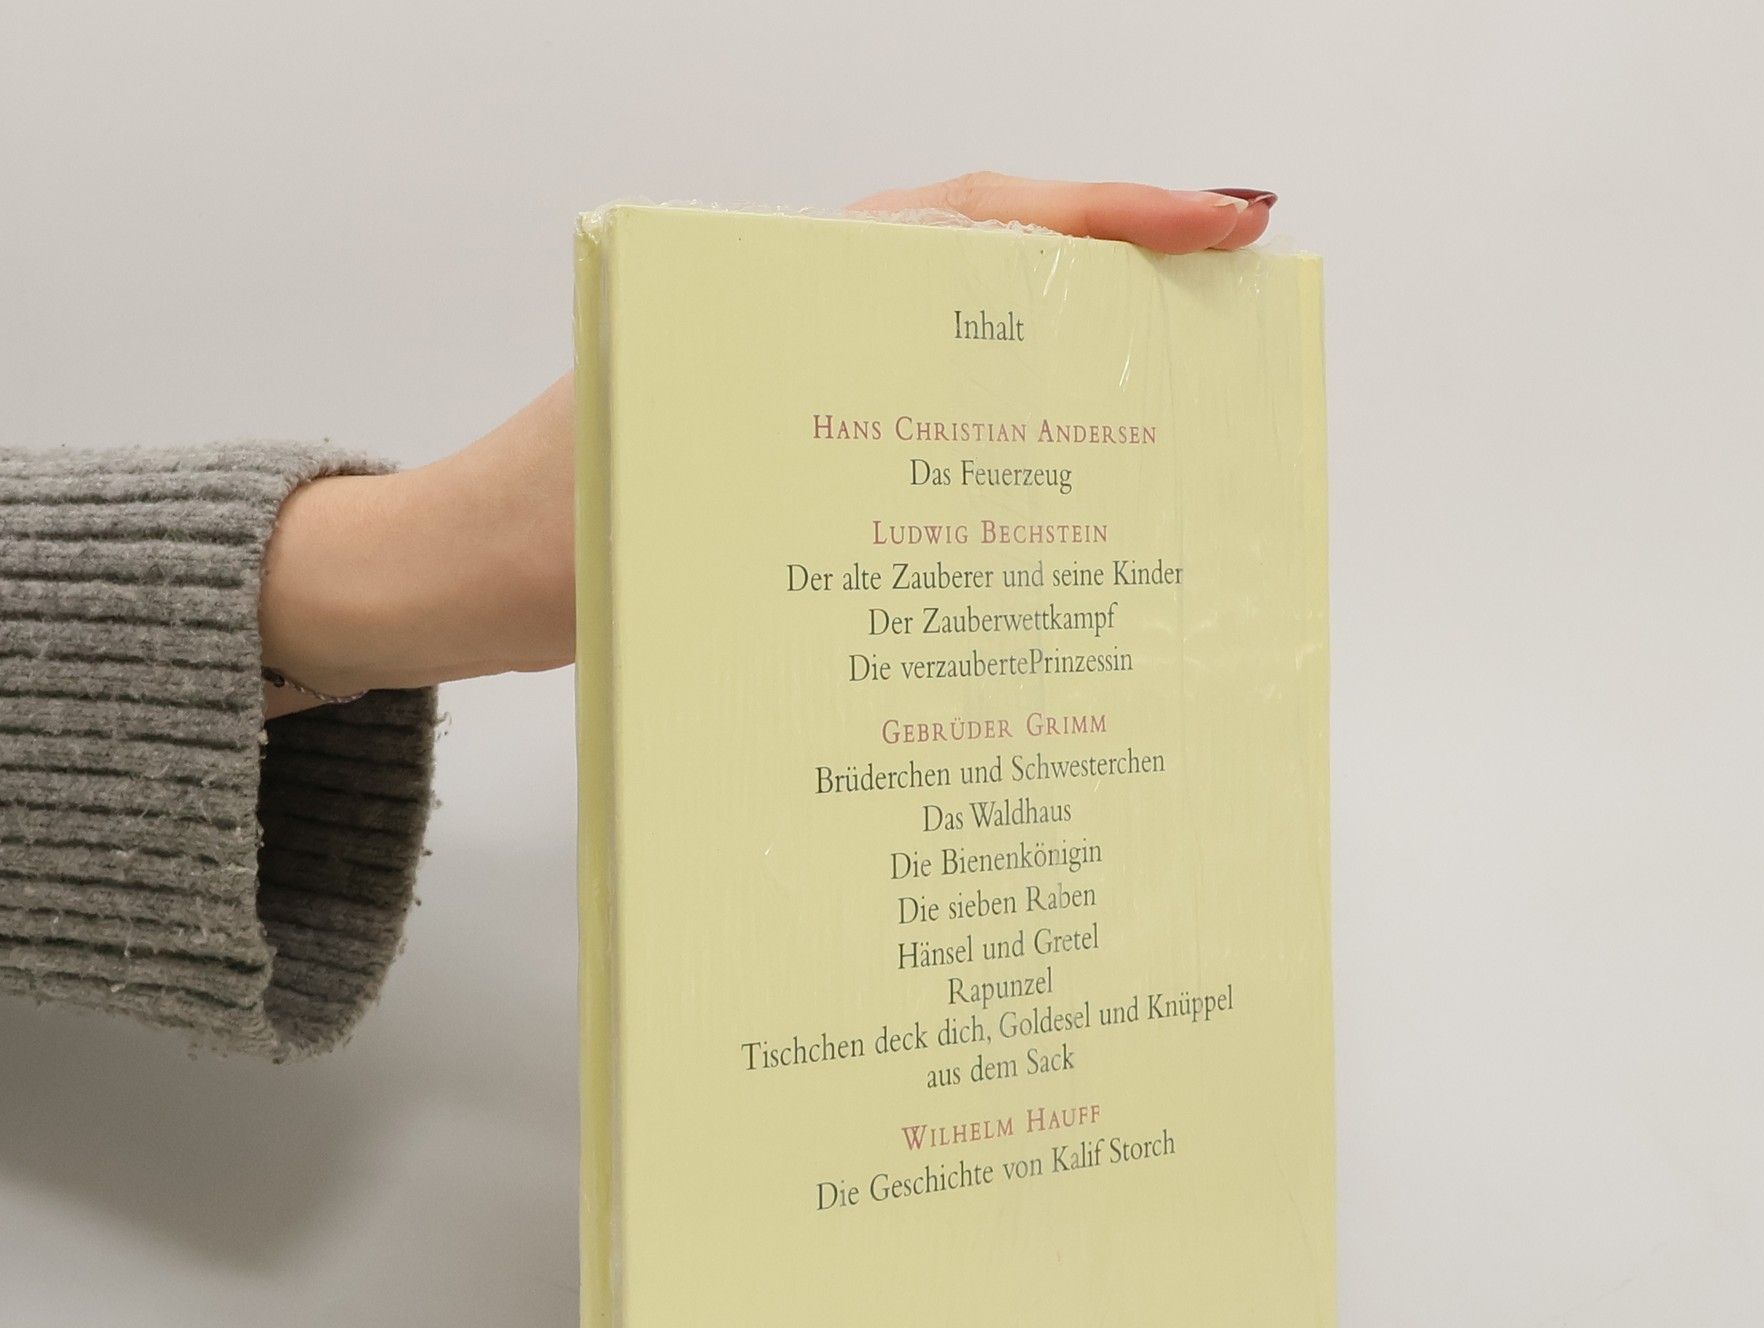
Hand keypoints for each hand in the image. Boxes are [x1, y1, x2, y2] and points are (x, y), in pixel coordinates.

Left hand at [258, 175, 1275, 713]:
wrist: (445, 582)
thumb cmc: (529, 538)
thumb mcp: (667, 487)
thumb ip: (798, 463)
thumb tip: (965, 489)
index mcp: (778, 289)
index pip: (971, 225)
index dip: (1108, 218)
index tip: (1225, 220)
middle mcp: (802, 320)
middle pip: (994, 279)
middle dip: (1121, 291)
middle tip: (1229, 333)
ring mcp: (801, 389)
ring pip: (966, 360)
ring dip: (1066, 379)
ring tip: (1173, 424)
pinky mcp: (794, 458)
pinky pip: (921, 436)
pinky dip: (994, 457)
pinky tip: (1047, 520)